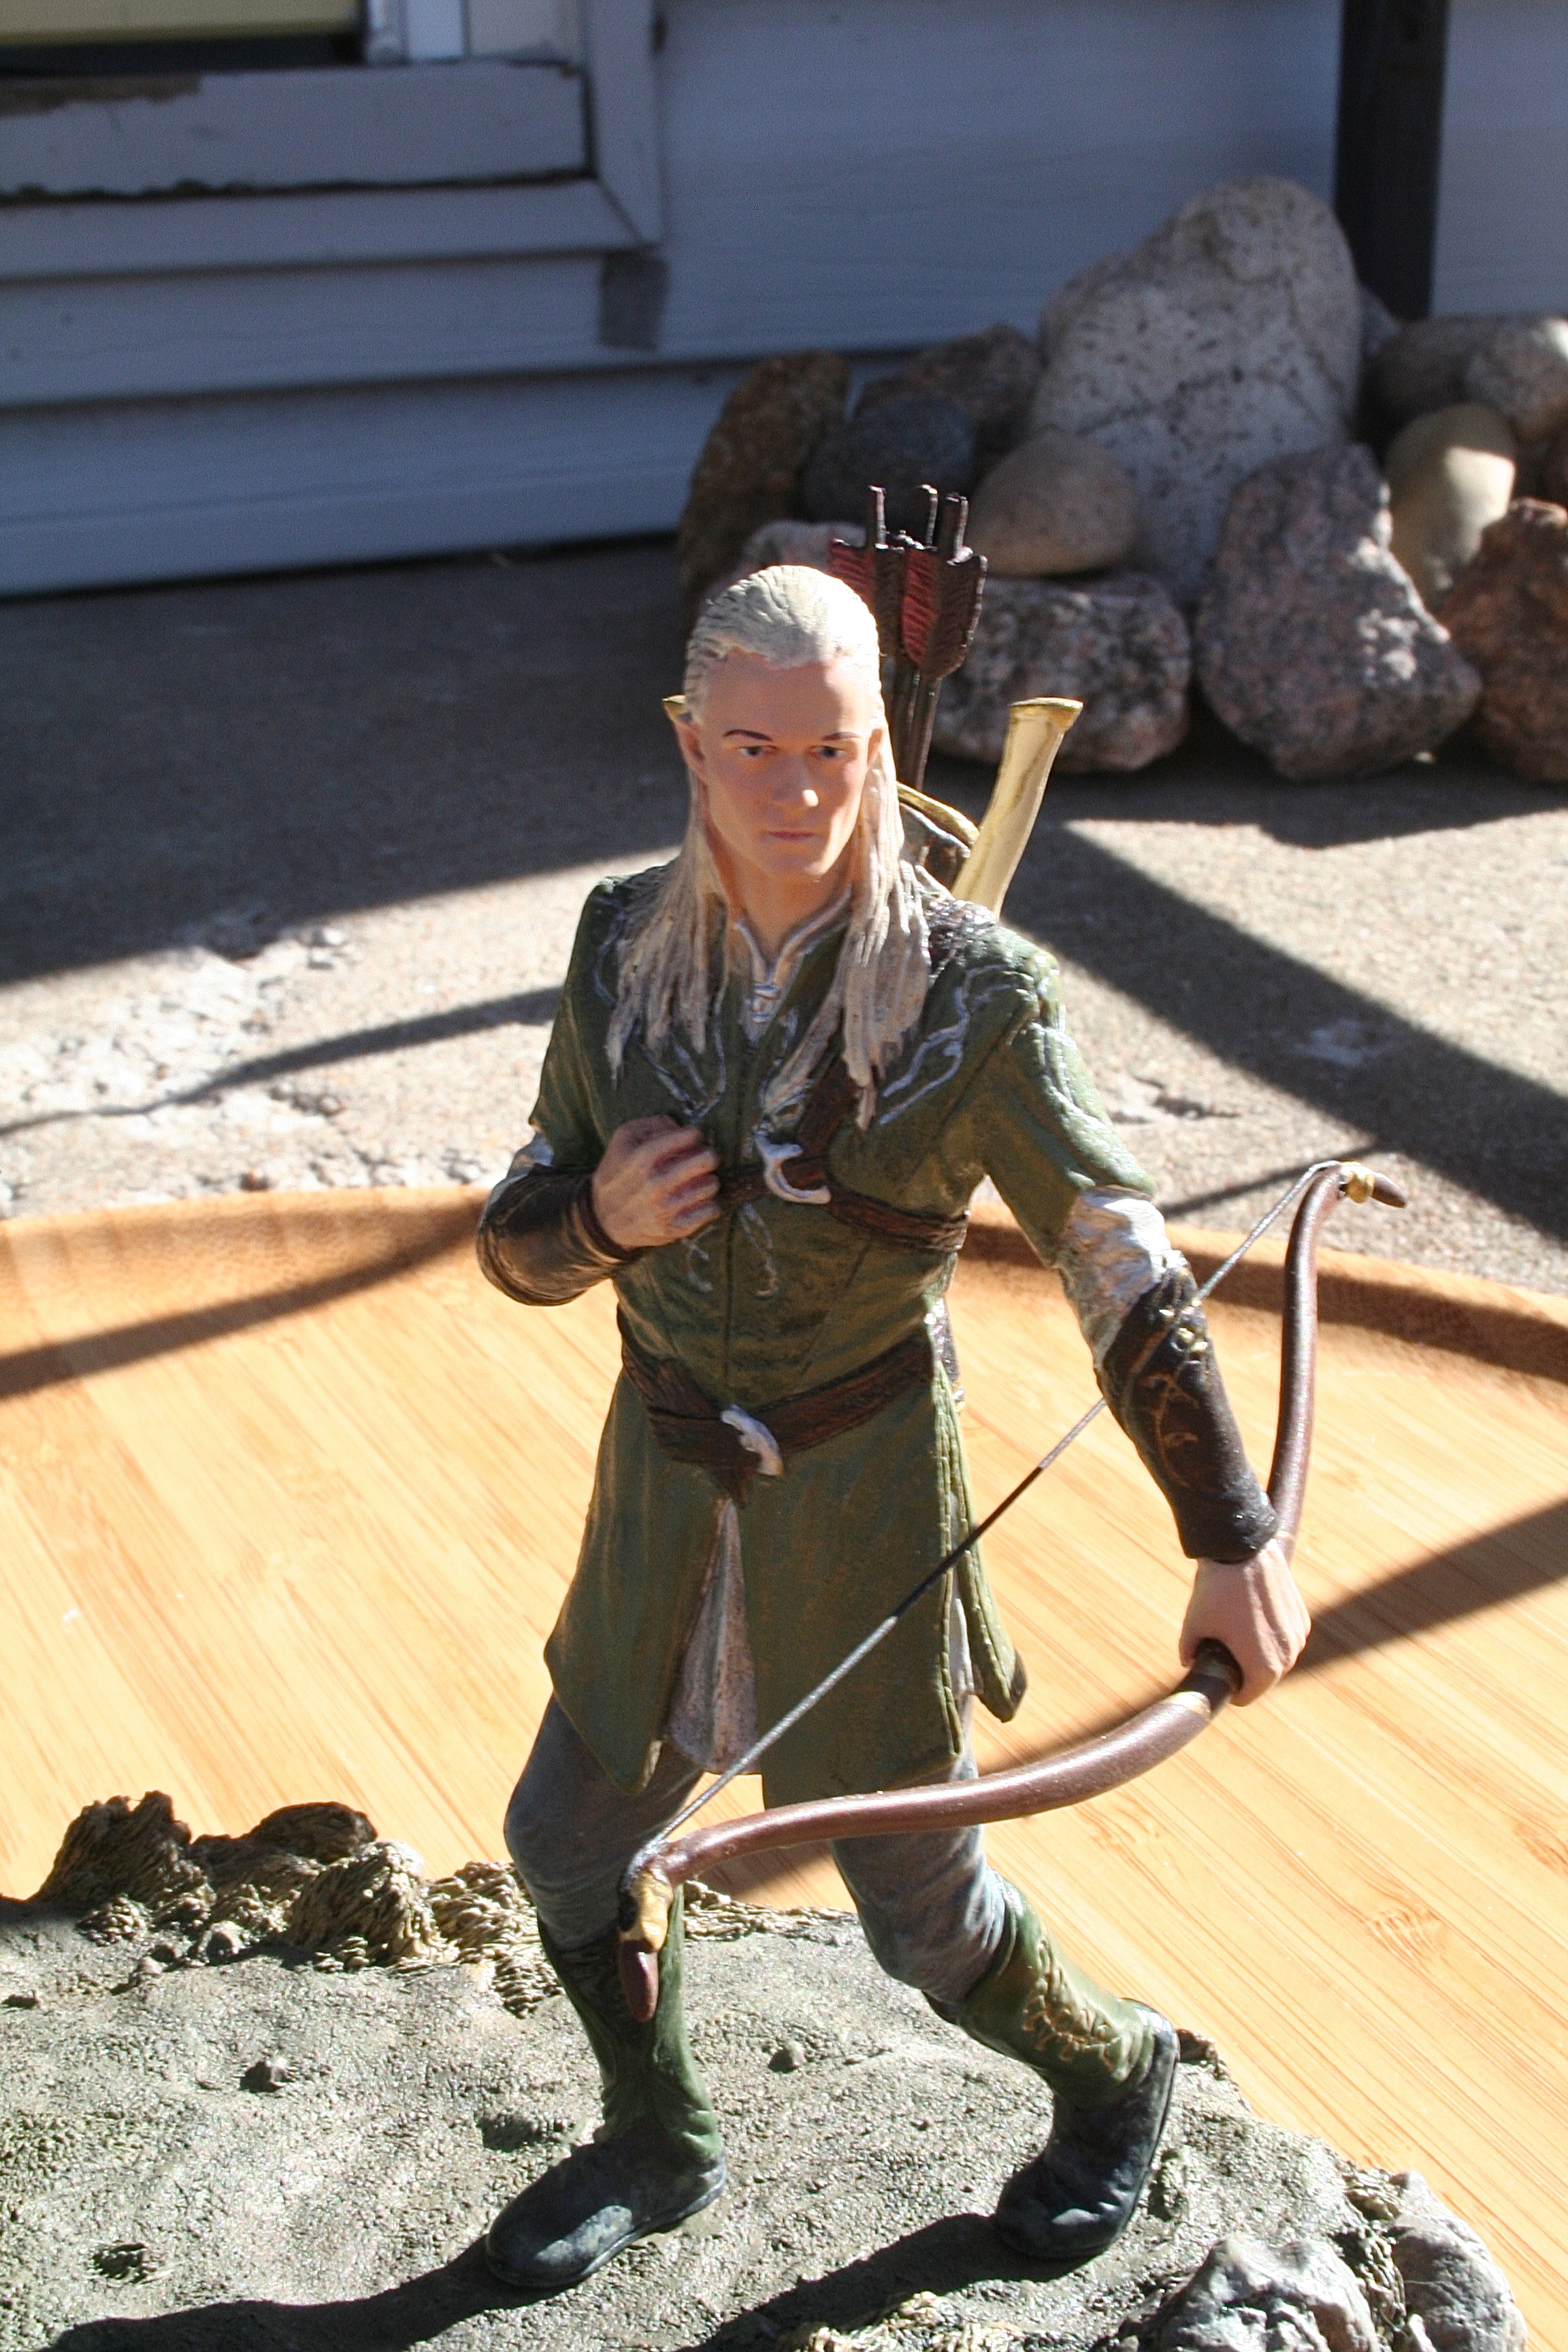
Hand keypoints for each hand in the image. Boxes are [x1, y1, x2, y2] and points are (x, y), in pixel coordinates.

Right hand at [590, 1117, 718, 1250]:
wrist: (603, 1219)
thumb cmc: (616, 1173)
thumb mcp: (623, 1139)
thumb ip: (652, 1124)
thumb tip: (679, 1125)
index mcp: (643, 1157)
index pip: (690, 1136)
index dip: (694, 1135)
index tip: (691, 1138)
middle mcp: (656, 1182)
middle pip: (707, 1160)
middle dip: (707, 1155)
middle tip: (702, 1159)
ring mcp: (666, 1207)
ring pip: (712, 1184)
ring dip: (708, 1180)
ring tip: (698, 1180)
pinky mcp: (674, 1228)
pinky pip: (711, 1210)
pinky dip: (709, 1203)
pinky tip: (698, 1199)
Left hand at [1179, 1537, 1310, 1706]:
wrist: (1243, 1550)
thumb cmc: (1216, 1591)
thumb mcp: (1193, 1625)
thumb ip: (1189, 1651)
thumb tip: (1188, 1662)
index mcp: (1264, 1668)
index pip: (1246, 1696)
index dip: (1228, 1688)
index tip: (1217, 1674)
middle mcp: (1289, 1657)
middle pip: (1264, 1679)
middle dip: (1244, 1671)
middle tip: (1223, 1653)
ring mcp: (1298, 1636)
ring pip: (1278, 1658)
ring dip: (1261, 1653)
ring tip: (1238, 1634)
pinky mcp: (1302, 1617)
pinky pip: (1287, 1637)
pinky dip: (1273, 1635)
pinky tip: (1253, 1619)